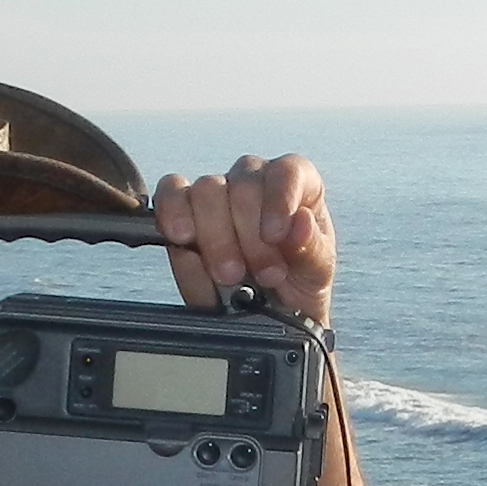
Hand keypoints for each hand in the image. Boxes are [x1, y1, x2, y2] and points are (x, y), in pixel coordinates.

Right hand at [153, 155, 336, 324]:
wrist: (268, 314)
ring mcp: (217, 193)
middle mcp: (255, 180)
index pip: (287, 172)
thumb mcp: (316, 273)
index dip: (279, 200)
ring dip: (215, 239)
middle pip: (242, 186)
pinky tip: (182, 237)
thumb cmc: (298, 282)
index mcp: (296, 184)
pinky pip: (170, 194)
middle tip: (261, 276)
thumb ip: (311, 248)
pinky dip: (172, 213)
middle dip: (249, 238)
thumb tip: (301, 222)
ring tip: (229, 276)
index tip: (275, 236)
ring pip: (206, 192)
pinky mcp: (183, 208)